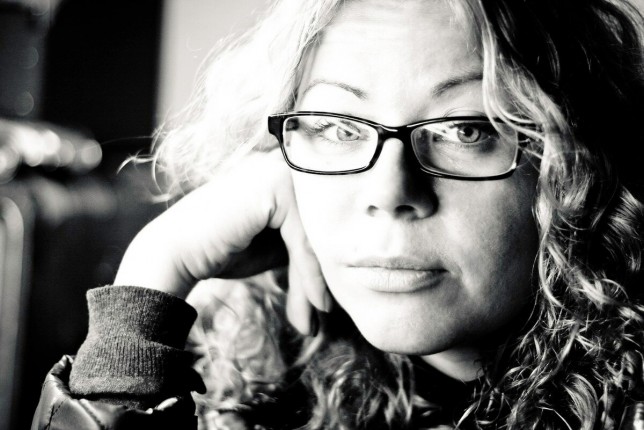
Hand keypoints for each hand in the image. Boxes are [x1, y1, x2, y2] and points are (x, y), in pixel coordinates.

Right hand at [114, 150, 331, 333]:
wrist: (176, 254)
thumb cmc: (224, 251)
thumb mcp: (279, 250)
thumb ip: (310, 249)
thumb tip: (345, 275)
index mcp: (291, 174)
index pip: (324, 222)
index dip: (324, 264)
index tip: (324, 305)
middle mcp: (289, 164)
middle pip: (325, 227)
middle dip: (323, 275)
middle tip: (321, 315)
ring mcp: (282, 169)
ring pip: (319, 233)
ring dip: (316, 280)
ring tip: (315, 316)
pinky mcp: (274, 184)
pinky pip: (306, 236)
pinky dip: (311, 273)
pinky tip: (314, 302)